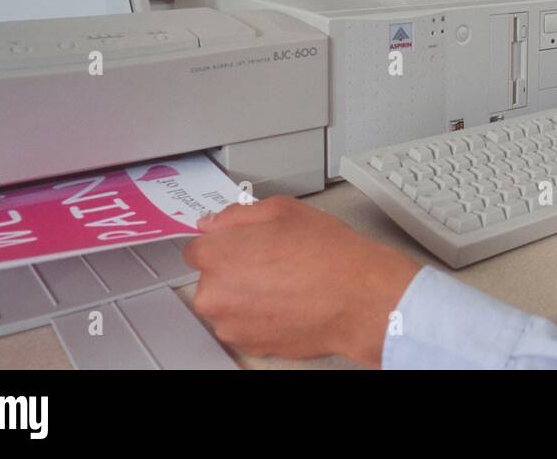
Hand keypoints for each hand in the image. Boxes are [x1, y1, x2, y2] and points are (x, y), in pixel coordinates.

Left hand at [183, 196, 421, 365]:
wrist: (358, 297)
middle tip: (273, 260)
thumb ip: (237, 214)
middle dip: (235, 269)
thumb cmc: (327, 254)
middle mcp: (214, 294)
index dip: (226, 242)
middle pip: (212, 278)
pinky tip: (289, 301)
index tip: (244, 243)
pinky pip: (246, 326)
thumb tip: (214, 224)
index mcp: (216, 255)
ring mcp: (231, 325)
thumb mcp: (282, 209)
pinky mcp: (250, 346)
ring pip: (229, 304)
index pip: (198, 248)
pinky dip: (261, 316)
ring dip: (247, 295)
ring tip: (286, 282)